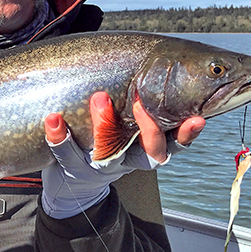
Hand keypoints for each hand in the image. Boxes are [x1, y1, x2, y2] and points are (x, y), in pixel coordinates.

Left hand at [40, 91, 204, 218]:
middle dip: (149, 127)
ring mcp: (101, 165)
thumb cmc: (108, 144)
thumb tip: (166, 65)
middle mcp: (127, 160)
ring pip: (107, 151)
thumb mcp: (130, 132)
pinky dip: (58, 136)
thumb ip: (146, 108)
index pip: (174, 143)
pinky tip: (54, 118)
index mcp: (147, 149)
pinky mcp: (72, 167)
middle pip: (147, 152)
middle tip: (141, 100)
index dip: (187, 134)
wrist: (75, 186)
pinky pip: (65, 154)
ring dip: (104, 124)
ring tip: (100, 97)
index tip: (197, 118)